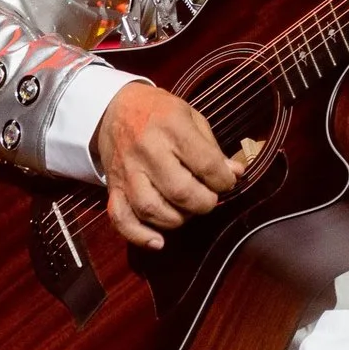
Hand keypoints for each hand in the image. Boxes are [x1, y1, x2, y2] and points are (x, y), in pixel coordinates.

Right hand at [91, 83, 245, 250]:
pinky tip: (158, 241)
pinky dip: (139, 235)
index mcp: (171, 127)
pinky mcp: (113, 187)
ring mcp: (127, 170)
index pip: (205, 164)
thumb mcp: (191, 117)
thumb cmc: (160, 112)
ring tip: (187, 211)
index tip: (226, 182)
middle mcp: (147, 149)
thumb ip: (212, 148)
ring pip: (150, 208)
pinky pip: (121, 218)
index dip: (224, 181)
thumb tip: (235, 174)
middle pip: (179, 191)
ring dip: (176, 219)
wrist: (115, 108)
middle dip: (204, 203)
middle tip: (208, 198)